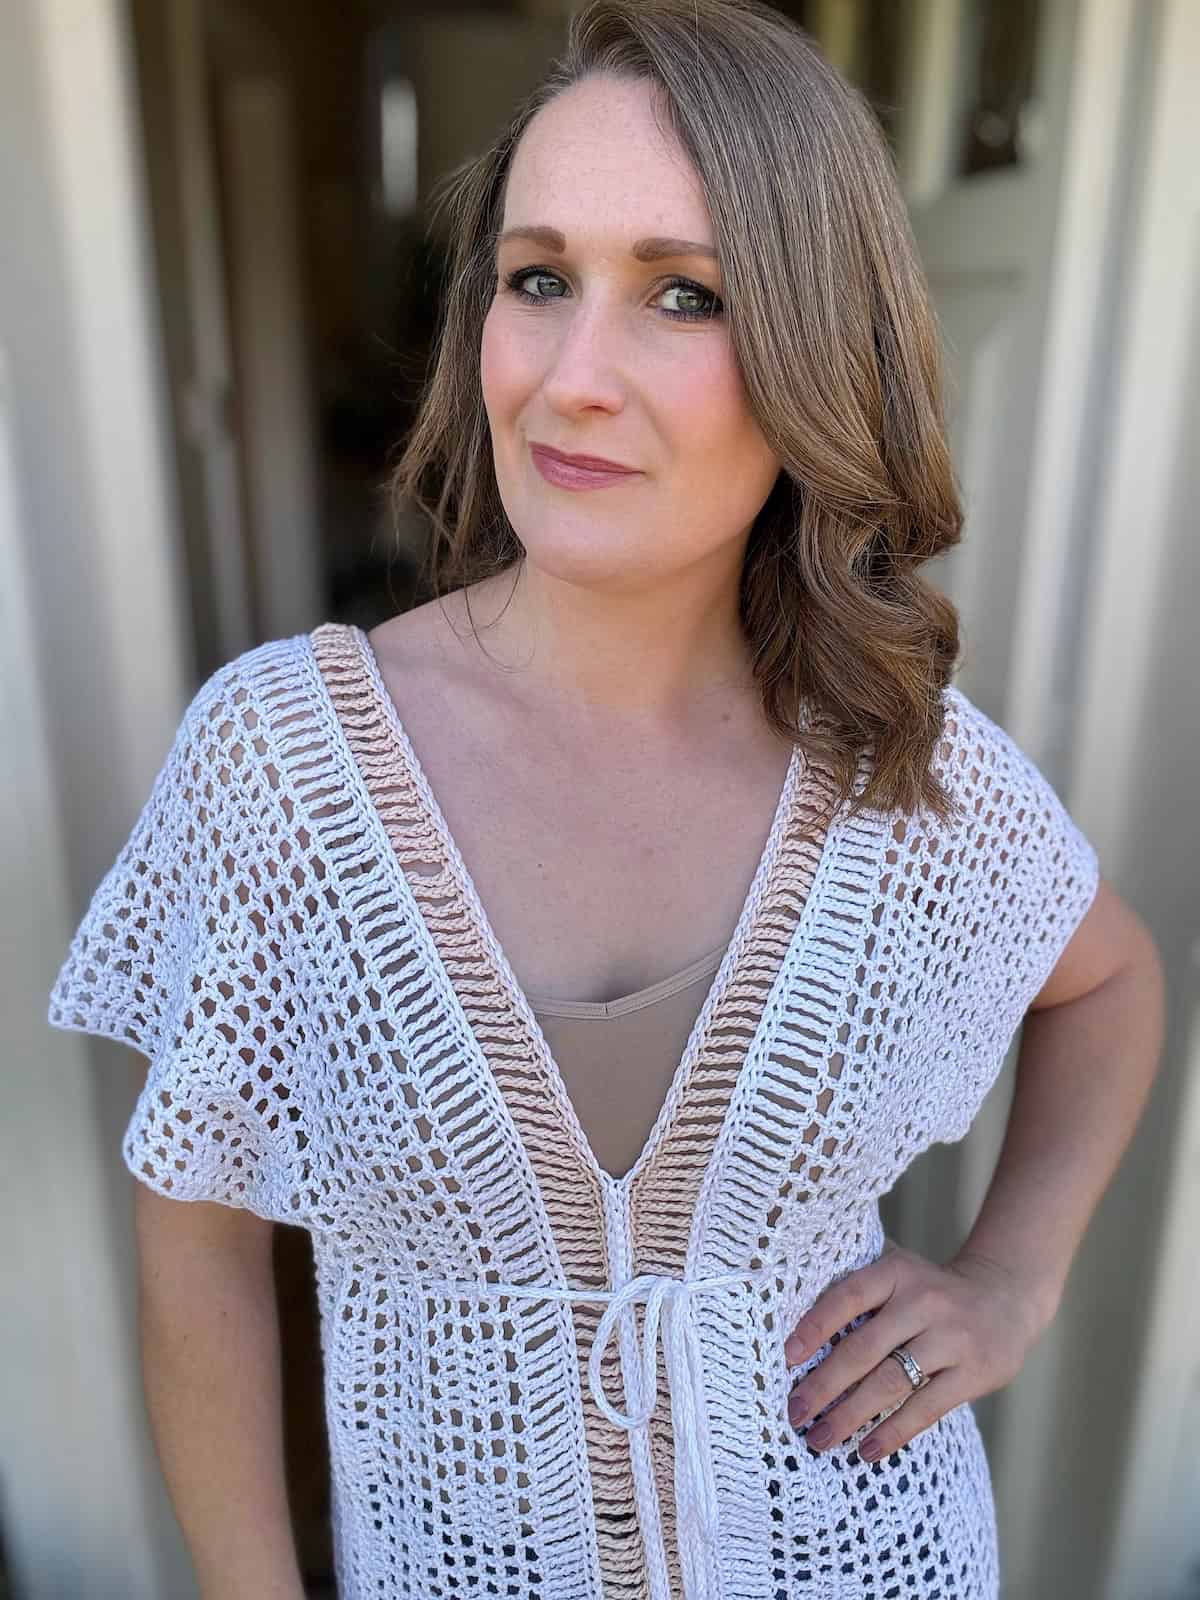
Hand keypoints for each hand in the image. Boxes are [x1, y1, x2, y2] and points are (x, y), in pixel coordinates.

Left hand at [783, 1240, 1047, 1461]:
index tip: (786, 1357)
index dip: (815, 1326)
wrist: (1006, 1297)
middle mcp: (924, 1302)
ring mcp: (951, 1338)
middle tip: (794, 1413)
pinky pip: (926, 1408)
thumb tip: (798, 1332)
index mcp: (897, 1273)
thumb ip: (860, 1291)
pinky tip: (866, 1450)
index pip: (848, 1296)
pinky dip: (893, 1432)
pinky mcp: (973, 1373)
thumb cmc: (932, 1291)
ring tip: (820, 1438)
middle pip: (863, 1348)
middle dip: (823, 1385)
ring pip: (890, 1382)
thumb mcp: (900, 1275)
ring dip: (850, 1415)